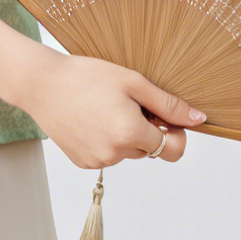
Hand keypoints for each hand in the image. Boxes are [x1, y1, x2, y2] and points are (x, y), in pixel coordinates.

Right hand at [18, 51, 205, 170]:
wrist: (41, 85)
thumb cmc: (86, 77)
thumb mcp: (133, 83)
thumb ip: (168, 105)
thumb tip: (198, 119)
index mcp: (130, 133)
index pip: (172, 150)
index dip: (176, 134)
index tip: (166, 118)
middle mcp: (115, 153)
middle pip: (150, 150)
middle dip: (146, 130)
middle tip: (127, 104)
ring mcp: (97, 161)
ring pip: (128, 153)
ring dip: (125, 135)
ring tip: (105, 109)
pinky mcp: (83, 162)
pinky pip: (108, 155)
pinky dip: (107, 140)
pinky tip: (92, 119)